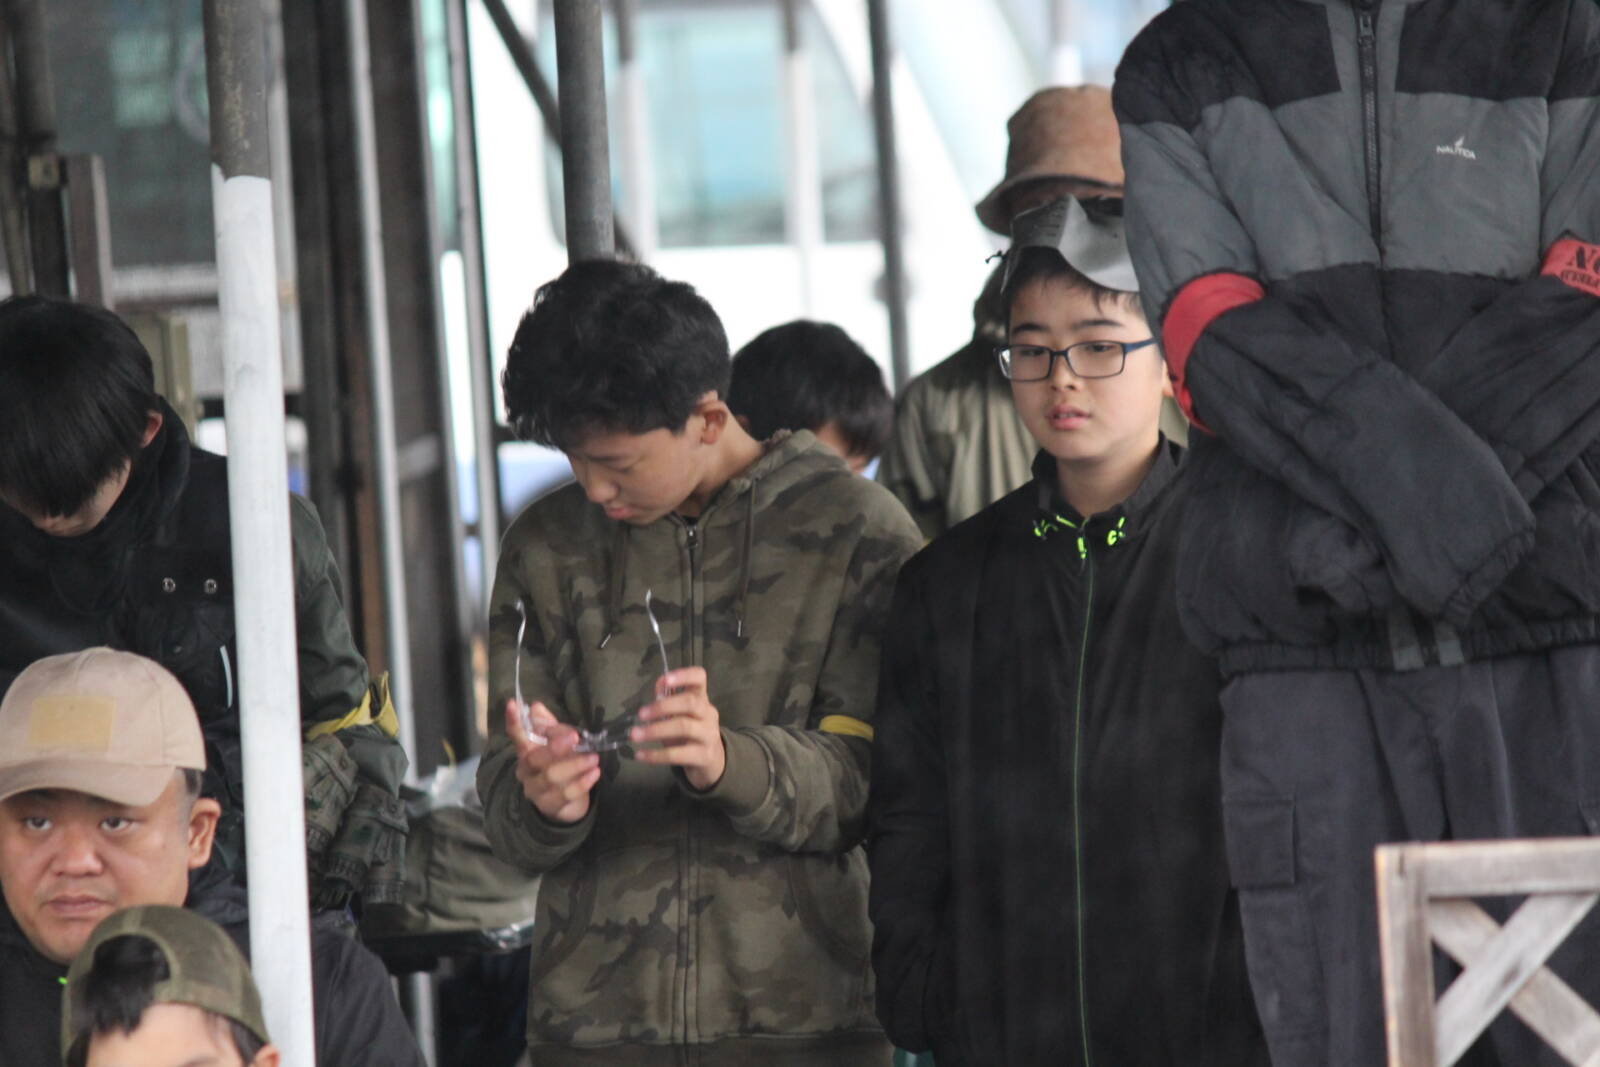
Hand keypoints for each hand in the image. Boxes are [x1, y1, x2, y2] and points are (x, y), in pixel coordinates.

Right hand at [506, 699, 600, 823]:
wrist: (565, 803)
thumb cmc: (560, 765)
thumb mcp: (557, 743)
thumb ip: (549, 726)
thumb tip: (536, 707)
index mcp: (526, 752)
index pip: (516, 735)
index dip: (514, 721)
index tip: (512, 704)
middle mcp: (526, 772)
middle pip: (534, 759)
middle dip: (555, 748)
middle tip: (576, 737)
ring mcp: (536, 791)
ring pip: (551, 778)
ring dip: (575, 766)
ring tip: (594, 758)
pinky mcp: (550, 806)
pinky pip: (565, 795)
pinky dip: (582, 783)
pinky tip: (595, 773)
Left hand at [630, 667, 726, 790]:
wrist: (711, 761)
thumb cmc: (690, 733)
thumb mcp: (680, 714)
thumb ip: (669, 698)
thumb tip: (659, 683)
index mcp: (702, 698)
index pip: (699, 678)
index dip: (684, 675)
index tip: (665, 680)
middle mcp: (708, 714)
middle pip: (690, 703)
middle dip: (663, 707)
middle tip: (640, 714)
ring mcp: (709, 735)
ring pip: (684, 727)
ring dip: (656, 730)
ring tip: (635, 735)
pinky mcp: (704, 756)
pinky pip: (678, 754)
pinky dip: (657, 755)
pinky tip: (640, 755)